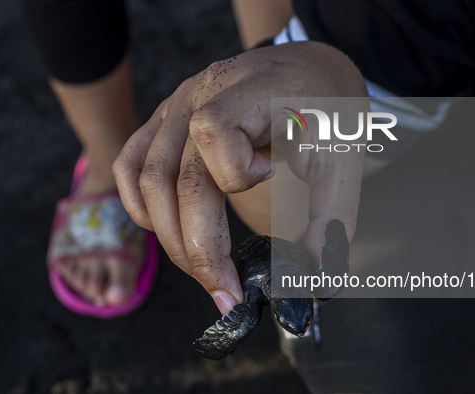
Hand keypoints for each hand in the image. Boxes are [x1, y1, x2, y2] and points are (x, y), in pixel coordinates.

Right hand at [112, 41, 366, 313]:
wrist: (308, 71)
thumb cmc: (326, 107)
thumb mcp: (343, 154)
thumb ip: (334, 213)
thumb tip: (320, 272)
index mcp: (245, 90)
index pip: (213, 133)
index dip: (237, 170)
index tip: (270, 173)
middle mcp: (198, 94)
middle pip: (174, 178)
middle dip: (198, 248)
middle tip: (227, 292)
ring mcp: (175, 106)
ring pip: (146, 180)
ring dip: (170, 236)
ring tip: (204, 269)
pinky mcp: (166, 121)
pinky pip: (130, 164)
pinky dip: (140, 203)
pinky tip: (164, 229)